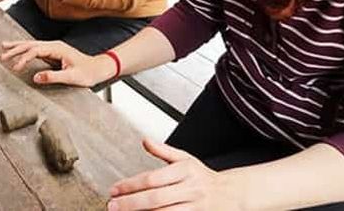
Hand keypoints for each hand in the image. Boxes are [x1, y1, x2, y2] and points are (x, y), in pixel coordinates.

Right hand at [0, 40, 115, 86]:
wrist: (98, 68)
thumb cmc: (87, 73)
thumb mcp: (71, 77)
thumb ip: (53, 76)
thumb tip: (36, 77)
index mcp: (58, 48)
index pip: (36, 50)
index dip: (24, 58)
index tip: (15, 68)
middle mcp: (54, 45)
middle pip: (30, 45)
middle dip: (15, 49)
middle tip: (2, 56)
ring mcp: (53, 48)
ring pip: (31, 45)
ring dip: (17, 47)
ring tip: (3, 47)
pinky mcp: (52, 52)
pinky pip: (35, 49)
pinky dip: (24, 49)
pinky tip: (17, 50)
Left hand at [108, 140, 239, 210]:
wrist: (231, 194)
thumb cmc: (202, 176)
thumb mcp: (185, 158)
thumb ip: (163, 151)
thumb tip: (145, 140)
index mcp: (185, 170)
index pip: (153, 178)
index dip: (131, 184)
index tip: (115, 189)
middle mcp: (190, 189)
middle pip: (155, 197)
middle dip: (131, 202)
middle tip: (112, 205)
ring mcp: (194, 206)